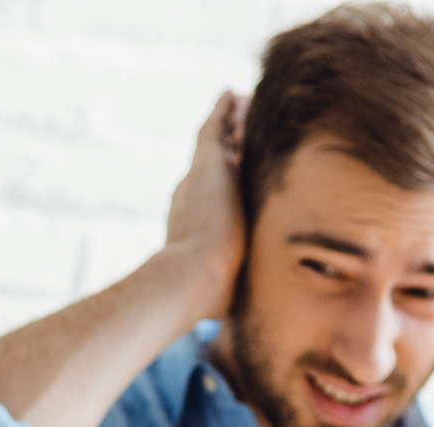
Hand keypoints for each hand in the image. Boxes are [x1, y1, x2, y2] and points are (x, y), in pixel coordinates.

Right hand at [165, 89, 248, 317]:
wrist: (192, 277)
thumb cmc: (206, 295)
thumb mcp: (220, 292)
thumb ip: (222, 295)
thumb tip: (220, 324)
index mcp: (195, 225)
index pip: (212, 198)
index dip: (223, 186)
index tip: (232, 177)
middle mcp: (191, 197)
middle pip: (213, 166)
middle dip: (227, 150)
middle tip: (239, 133)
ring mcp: (197, 178)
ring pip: (215, 143)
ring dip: (229, 125)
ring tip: (243, 106)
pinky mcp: (205, 162)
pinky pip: (216, 126)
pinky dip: (223, 110)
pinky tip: (233, 94)